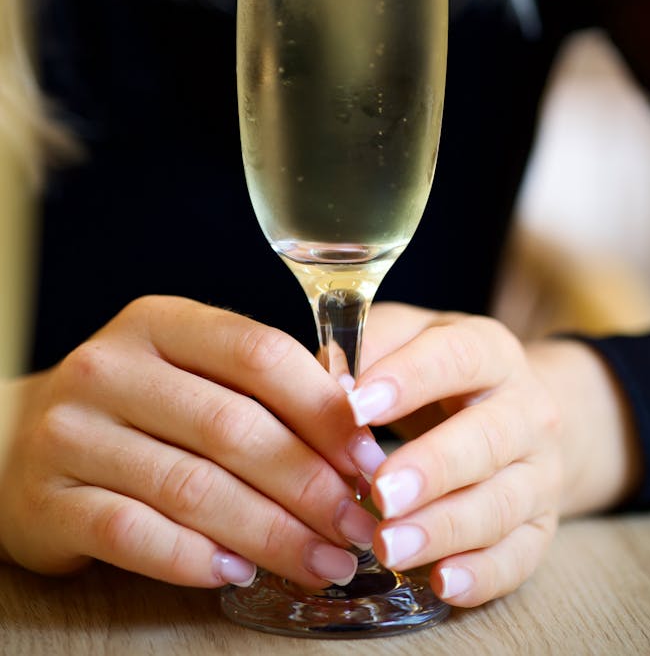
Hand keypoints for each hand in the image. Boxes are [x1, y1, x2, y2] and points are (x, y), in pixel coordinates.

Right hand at [0, 296, 381, 589]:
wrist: (21, 438)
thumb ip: (261, 390)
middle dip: (309, 484)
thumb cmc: (137, 405)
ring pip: (190, 487)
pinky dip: (193, 559)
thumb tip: (357, 438)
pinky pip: (132, 533)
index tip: (369, 458)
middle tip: (360, 526)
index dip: (323, 408)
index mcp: (160, 322)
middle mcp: (111, 367)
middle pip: (232, 426)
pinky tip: (239, 574)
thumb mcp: (191, 371)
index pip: (257, 352)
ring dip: (270, 533)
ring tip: (324, 561)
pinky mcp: (44, 500)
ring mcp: (70, 432)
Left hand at [347, 303, 562, 607]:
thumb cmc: (441, 374)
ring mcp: (540, 471)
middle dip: (432, 468)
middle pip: (487, 438)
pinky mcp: (543, 526)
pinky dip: (483, 575)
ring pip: (502, 503)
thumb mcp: (409, 339)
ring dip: (445, 529)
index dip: (408, 379)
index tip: (355, 407)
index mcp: (490, 350)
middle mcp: (527, 409)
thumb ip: (369, 347)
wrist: (518, 411)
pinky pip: (520, 556)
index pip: (456, 357)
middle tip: (379, 493)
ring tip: (388, 547)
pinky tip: (441, 583)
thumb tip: (326, 378)